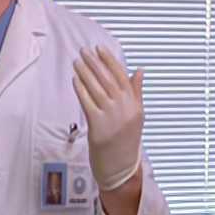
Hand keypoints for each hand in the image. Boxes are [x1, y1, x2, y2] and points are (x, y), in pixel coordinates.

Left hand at [72, 45, 144, 190]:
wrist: (121, 165)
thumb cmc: (127, 139)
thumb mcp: (137, 114)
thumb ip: (136, 91)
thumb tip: (139, 69)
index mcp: (134, 104)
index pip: (122, 76)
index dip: (110, 60)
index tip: (99, 48)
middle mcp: (124, 108)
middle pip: (108, 80)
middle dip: (95, 63)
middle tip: (84, 51)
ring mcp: (111, 117)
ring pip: (97, 89)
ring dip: (85, 73)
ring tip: (77, 61)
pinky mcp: (98, 125)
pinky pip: (88, 102)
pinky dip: (81, 89)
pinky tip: (75, 79)